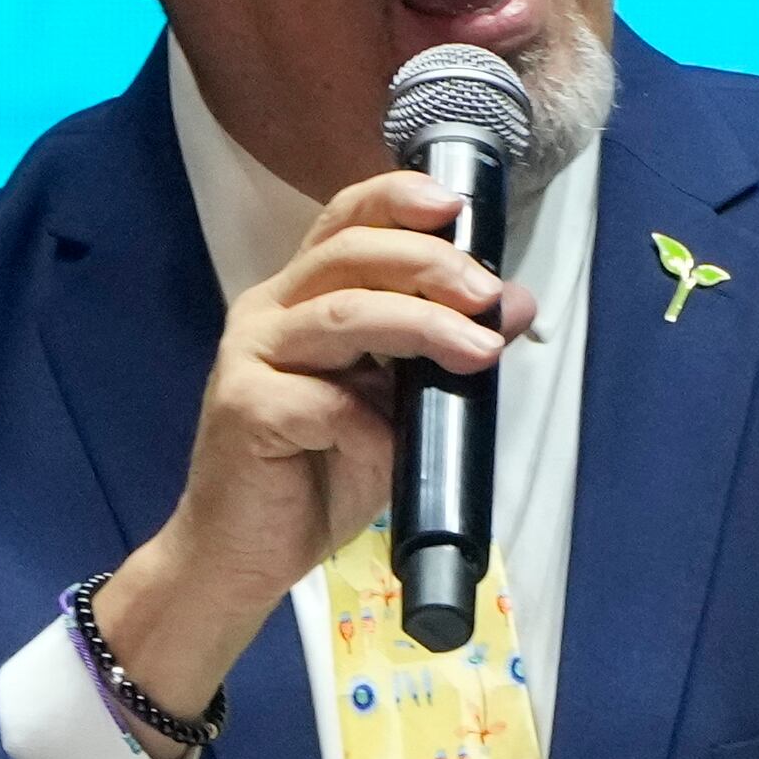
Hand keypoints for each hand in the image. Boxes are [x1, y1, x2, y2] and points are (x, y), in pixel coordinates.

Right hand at [87, 171, 531, 742]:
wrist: (241, 557)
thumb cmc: (315, 478)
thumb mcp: (396, 410)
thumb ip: (442, 354)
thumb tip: (516, 303)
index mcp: (300, 299)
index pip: (344, 223)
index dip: (397, 201)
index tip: (458, 204)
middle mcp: (268, 312)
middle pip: (348, 253)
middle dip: (428, 264)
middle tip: (487, 293)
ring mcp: (249, 356)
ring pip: (342, 313)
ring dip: (420, 325)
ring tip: (476, 350)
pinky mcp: (245, 408)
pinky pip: (325, 401)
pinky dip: (373, 426)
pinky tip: (390, 451)